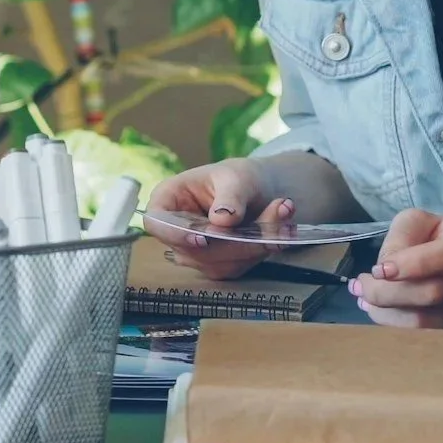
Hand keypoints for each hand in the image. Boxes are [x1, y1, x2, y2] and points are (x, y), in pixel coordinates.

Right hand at [145, 159, 293, 279]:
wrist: (258, 191)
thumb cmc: (236, 177)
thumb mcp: (235, 176)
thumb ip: (230, 196)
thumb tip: (222, 220)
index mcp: (167, 201)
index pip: (157, 224)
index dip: (175, 235)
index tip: (203, 238)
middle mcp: (177, 232)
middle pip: (196, 250)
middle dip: (238, 238)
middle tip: (277, 210)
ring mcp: (197, 253)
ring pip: (222, 262)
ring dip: (258, 242)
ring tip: (284, 210)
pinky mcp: (220, 265)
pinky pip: (241, 266)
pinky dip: (264, 248)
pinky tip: (283, 228)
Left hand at [351, 209, 442, 328]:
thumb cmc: (440, 239)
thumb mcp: (419, 223)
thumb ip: (401, 239)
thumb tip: (383, 272)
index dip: (415, 263)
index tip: (378, 270)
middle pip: (435, 293)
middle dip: (387, 292)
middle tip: (359, 287)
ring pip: (428, 321)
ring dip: (387, 313)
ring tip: (365, 301)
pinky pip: (429, 336)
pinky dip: (398, 326)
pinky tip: (382, 313)